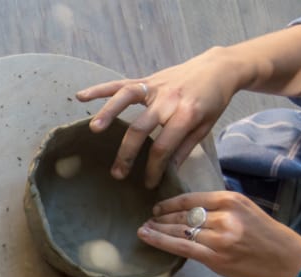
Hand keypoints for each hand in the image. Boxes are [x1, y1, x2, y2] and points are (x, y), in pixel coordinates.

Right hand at [77, 47, 243, 186]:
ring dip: (108, 113)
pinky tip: (81, 97)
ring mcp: (155, 87)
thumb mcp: (205, 127)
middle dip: (127, 153)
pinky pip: (121, 83)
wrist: (219, 68)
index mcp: (187, 113)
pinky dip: (100, 89)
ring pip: (127, 98)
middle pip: (140, 128)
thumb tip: (167, 171)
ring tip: (94, 130)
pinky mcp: (147, 80)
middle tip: (117, 174)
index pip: (164, 146)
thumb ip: (184, 148)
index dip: (154, 168)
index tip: (148, 183)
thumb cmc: (213, 100)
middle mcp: (169, 99)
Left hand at [138, 191, 300, 276]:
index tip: (157, 207)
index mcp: (231, 200)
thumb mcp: (246, 211)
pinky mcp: (215, 257)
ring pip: (179, 230)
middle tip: (147, 219)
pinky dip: (160, 241)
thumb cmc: (266, 237)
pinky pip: (181, 247)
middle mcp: (224, 216)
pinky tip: (146, 236)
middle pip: (182, 214)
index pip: (191, 199)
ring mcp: (219, 238)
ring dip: (157, 229)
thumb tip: (189, 209)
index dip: (169, 203)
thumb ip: (220, 208)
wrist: (288, 261)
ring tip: (143, 229)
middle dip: (161, 217)